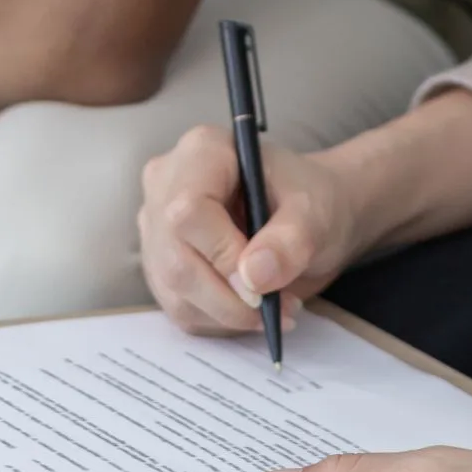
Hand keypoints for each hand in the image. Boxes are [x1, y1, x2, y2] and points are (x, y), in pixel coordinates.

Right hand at [139, 126, 365, 334]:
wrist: (307, 217)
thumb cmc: (311, 200)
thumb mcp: (315, 213)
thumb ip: (290, 241)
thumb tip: (253, 278)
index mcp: (202, 151)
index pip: (188, 210)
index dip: (222, 255)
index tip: (262, 283)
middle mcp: (166, 185)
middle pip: (175, 256)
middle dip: (229, 297)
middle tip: (277, 308)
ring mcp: (156, 226)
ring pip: (174, 288)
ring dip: (229, 314)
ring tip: (276, 308)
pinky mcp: (159, 264)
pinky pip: (178, 306)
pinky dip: (219, 320)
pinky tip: (251, 310)